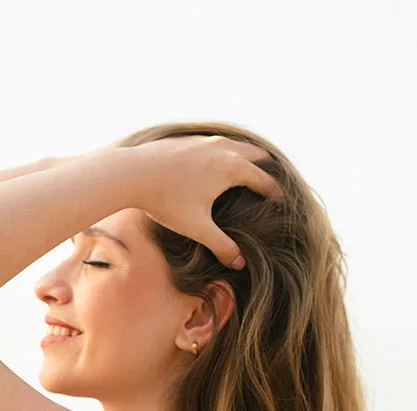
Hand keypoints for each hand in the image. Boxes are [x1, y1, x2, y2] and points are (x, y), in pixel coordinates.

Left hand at [127, 135, 283, 268]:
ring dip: (246, 157)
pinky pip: (217, 143)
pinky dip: (226, 151)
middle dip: (266, 169)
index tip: (283, 202)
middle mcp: (225, 148)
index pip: (264, 180)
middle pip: (256, 155)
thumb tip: (240, 264)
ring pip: (236, 144)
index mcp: (233, 168)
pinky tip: (217, 163)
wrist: (133, 173)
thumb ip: (221, 246)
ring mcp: (206, 140)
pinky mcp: (189, 139)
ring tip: (249, 170)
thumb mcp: (197, 228)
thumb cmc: (167, 201)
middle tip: (272, 183)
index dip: (276, 193)